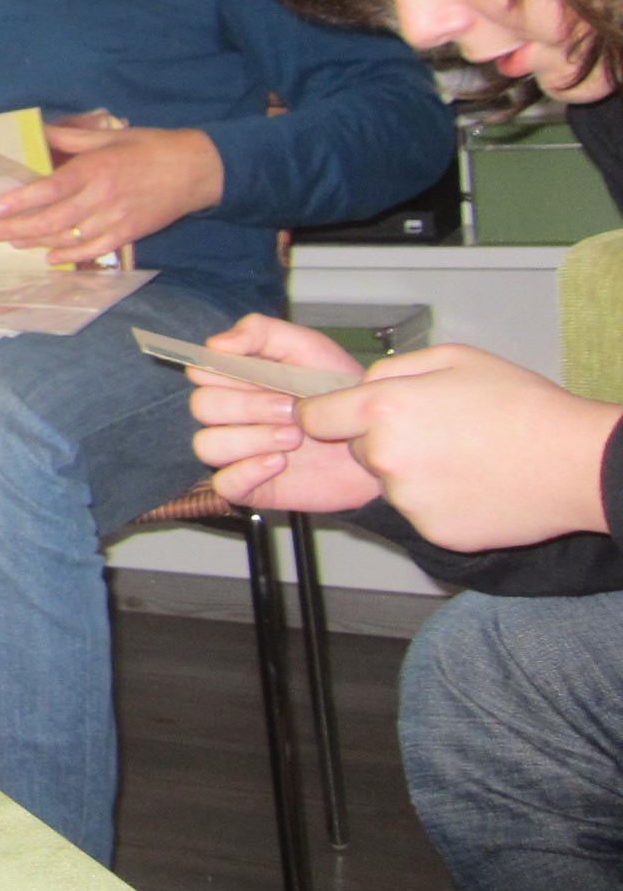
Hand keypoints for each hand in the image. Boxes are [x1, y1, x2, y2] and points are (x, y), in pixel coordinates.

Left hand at [0, 124, 222, 262]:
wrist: (196, 170)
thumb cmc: (150, 148)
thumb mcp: (110, 136)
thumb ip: (73, 137)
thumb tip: (41, 131)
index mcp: (96, 169)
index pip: (50, 188)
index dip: (20, 200)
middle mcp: (102, 197)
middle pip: (52, 219)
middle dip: (17, 227)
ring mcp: (115, 220)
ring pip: (69, 238)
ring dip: (37, 242)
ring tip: (12, 242)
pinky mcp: (128, 235)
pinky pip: (93, 251)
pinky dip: (70, 257)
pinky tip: (50, 258)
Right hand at [187, 314, 379, 512]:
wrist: (375, 438)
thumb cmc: (339, 390)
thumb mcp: (306, 348)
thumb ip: (260, 332)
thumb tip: (214, 344)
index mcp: (235, 379)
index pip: (200, 371)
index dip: (225, 373)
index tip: (263, 377)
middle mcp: (230, 415)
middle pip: (202, 407)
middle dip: (248, 406)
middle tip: (291, 410)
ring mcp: (237, 452)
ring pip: (206, 445)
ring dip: (250, 440)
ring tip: (293, 438)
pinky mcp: (251, 486)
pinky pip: (224, 483)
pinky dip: (247, 472)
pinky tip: (279, 463)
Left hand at [294, 344, 622, 550]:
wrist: (576, 463)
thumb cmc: (520, 405)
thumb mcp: (452, 358)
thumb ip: (393, 370)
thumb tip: (362, 385)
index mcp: (383, 409)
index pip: (314, 417)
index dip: (328, 414)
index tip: (339, 416)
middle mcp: (385, 457)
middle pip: (360, 450)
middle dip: (383, 441)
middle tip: (435, 432)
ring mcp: (407, 500)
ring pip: (391, 483)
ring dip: (414, 473)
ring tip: (465, 457)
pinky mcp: (431, 532)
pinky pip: (420, 512)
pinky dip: (440, 502)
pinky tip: (475, 484)